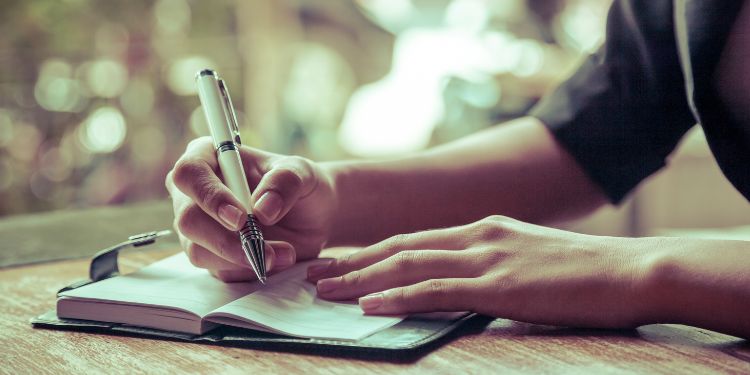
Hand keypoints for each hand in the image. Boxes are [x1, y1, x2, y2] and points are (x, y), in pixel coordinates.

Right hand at [165, 137, 336, 281]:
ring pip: (198, 251)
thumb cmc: (300, 184)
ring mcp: (200, 227)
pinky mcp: (211, 255)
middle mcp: (195, 192)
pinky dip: (249, 269)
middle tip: (262, 249)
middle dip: (226, 240)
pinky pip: (219, 270)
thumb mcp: (302, 173)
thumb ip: (284, 182)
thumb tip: (262, 209)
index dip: (210, 197)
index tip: (240, 218)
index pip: (189, 172)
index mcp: (208, 157)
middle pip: (188, 219)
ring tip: (284, 254)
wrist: (314, 216)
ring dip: (242, 258)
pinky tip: (277, 260)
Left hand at [307, 215, 657, 328]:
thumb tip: (464, 284)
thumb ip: (492, 265)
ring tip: (324, 290)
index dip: (371, 252)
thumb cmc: (583, 273)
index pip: (413, 239)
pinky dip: (396, 296)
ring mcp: (486, 257)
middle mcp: (477, 235)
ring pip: (408, 264)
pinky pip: (436, 289)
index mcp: (483, 228)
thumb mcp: (528, 259)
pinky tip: (369, 305)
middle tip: (314, 274)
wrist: (630, 271)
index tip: (340, 263)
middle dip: (352, 262)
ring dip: (361, 278)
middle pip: (399, 247)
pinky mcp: (498, 284)